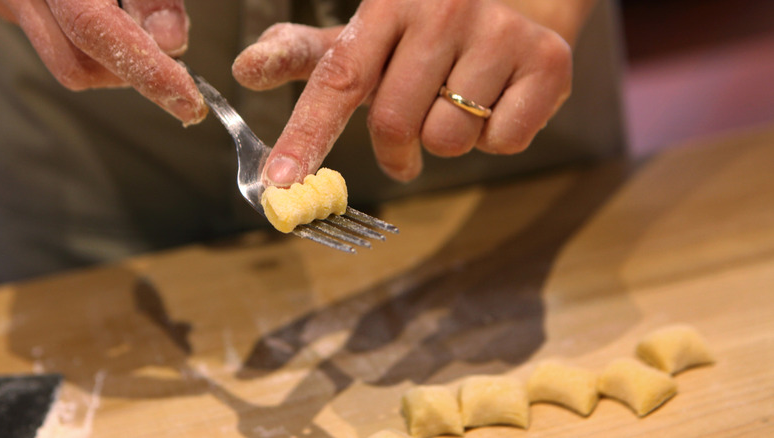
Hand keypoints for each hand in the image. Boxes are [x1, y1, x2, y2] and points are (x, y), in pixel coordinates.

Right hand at [0, 0, 205, 123]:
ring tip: (144, 25)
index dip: (146, 70)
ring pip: (71, 65)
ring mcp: (9, 2)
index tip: (189, 101)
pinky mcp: (15, 8)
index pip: (93, 28)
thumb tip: (173, 43)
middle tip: (179, 71)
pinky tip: (118, 14)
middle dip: (135, 71)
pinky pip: (62, 43)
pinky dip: (102, 44)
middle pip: (79, 64)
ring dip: (118, 61)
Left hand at [233, 0, 572, 185]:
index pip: (337, 79)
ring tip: (457, 104)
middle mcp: (443, 9)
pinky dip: (493, 139)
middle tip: (406, 143)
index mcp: (387, 4)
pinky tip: (495, 104)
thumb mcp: (366, 37)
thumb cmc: (426, 34)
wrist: (522, 2)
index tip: (282, 184)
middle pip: (395, 123)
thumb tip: (246, 70)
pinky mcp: (548, 62)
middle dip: (395, 150)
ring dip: (444, 140)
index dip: (306, 136)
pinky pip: (503, 143)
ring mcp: (500, 33)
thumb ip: (307, 55)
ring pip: (449, 139)